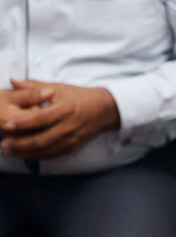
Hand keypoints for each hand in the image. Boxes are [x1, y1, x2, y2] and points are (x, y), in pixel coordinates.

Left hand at [0, 79, 119, 158]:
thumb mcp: (58, 88)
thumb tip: (12, 80)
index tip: (7, 124)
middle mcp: (67, 127)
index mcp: (64, 110)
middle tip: (3, 144)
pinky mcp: (72, 147)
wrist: (104, 110)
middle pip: (40, 140)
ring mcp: (70, 140)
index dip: (22, 123)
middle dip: (19, 144)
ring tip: (9, 151)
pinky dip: (36, 156)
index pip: (39, 118)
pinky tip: (24, 154)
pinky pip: (51, 155)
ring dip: (24, 153)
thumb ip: (34, 86)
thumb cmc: (79, 97)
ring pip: (44, 151)